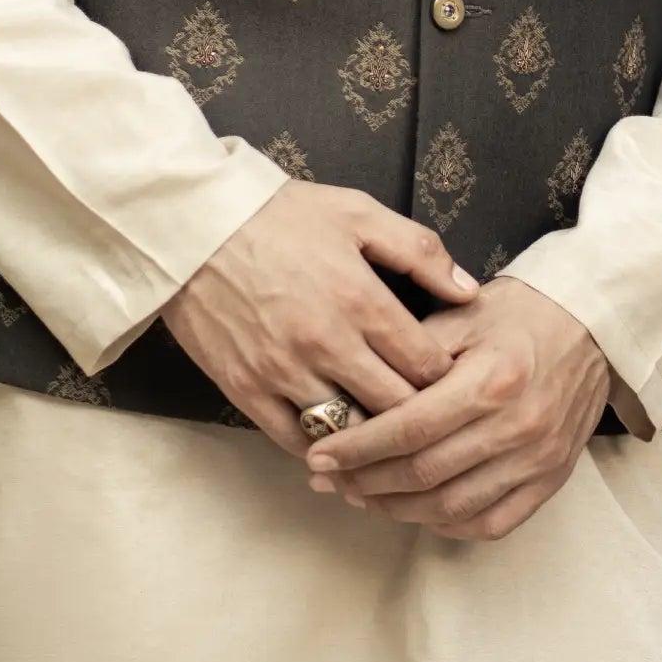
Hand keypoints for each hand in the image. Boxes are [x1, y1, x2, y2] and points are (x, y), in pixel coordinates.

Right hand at [161, 180, 478, 457]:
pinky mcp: (245, 389)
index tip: (454, 381)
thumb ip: (420, 250)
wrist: (191, 224)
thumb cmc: (278, 214)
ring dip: (373, 440)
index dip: (449, 379)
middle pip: (396, 408)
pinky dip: (322, 448)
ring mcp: (283, 371)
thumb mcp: (357, 212)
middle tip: (433, 417)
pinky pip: (295, 439)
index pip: (426, 365)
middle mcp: (326, 343)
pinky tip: (340, 445)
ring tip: (391, 439)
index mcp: (360, 299)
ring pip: (349, 432)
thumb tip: (470, 291)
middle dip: (421, 416)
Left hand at [304, 275, 611, 540]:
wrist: (595, 326)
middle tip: (328, 478)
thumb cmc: (522, 314)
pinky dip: (447, 525)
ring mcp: (538, 460)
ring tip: (362, 495)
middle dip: (365, 482)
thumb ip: (413, 351)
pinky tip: (416, 510)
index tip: (319, 454)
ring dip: (396, 509)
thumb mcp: (464, 314)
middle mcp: (517, 427)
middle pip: (424, 474)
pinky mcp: (552, 479)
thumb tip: (357, 391)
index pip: (409, 429)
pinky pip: (491, 522)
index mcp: (491, 380)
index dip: (357, 448)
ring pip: (451, 507)